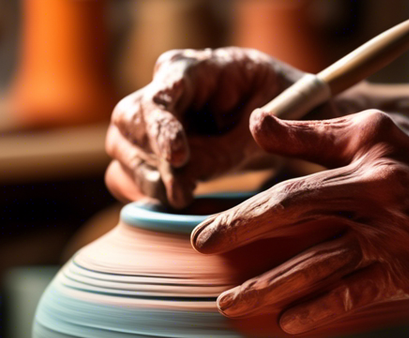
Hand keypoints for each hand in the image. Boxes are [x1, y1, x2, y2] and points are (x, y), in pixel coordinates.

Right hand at [105, 47, 307, 208]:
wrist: (287, 114)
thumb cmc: (281, 107)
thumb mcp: (268, 129)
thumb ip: (226, 152)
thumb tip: (179, 180)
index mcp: (194, 69)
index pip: (161, 95)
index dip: (162, 129)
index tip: (179, 159)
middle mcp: (163, 90)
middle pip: (128, 120)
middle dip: (151, 159)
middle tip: (183, 190)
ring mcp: (150, 120)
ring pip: (121, 149)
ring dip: (148, 180)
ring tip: (185, 194)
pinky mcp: (146, 150)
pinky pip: (122, 173)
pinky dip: (140, 191)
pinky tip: (170, 197)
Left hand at [191, 109, 408, 333]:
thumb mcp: (385, 132)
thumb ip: (320, 131)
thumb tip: (257, 124)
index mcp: (364, 149)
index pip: (291, 166)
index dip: (245, 188)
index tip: (206, 215)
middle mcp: (371, 189)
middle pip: (290, 209)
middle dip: (238, 230)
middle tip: (200, 249)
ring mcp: (388, 235)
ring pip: (313, 262)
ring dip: (266, 286)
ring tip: (228, 304)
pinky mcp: (406, 273)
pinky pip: (351, 294)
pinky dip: (317, 310)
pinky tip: (287, 324)